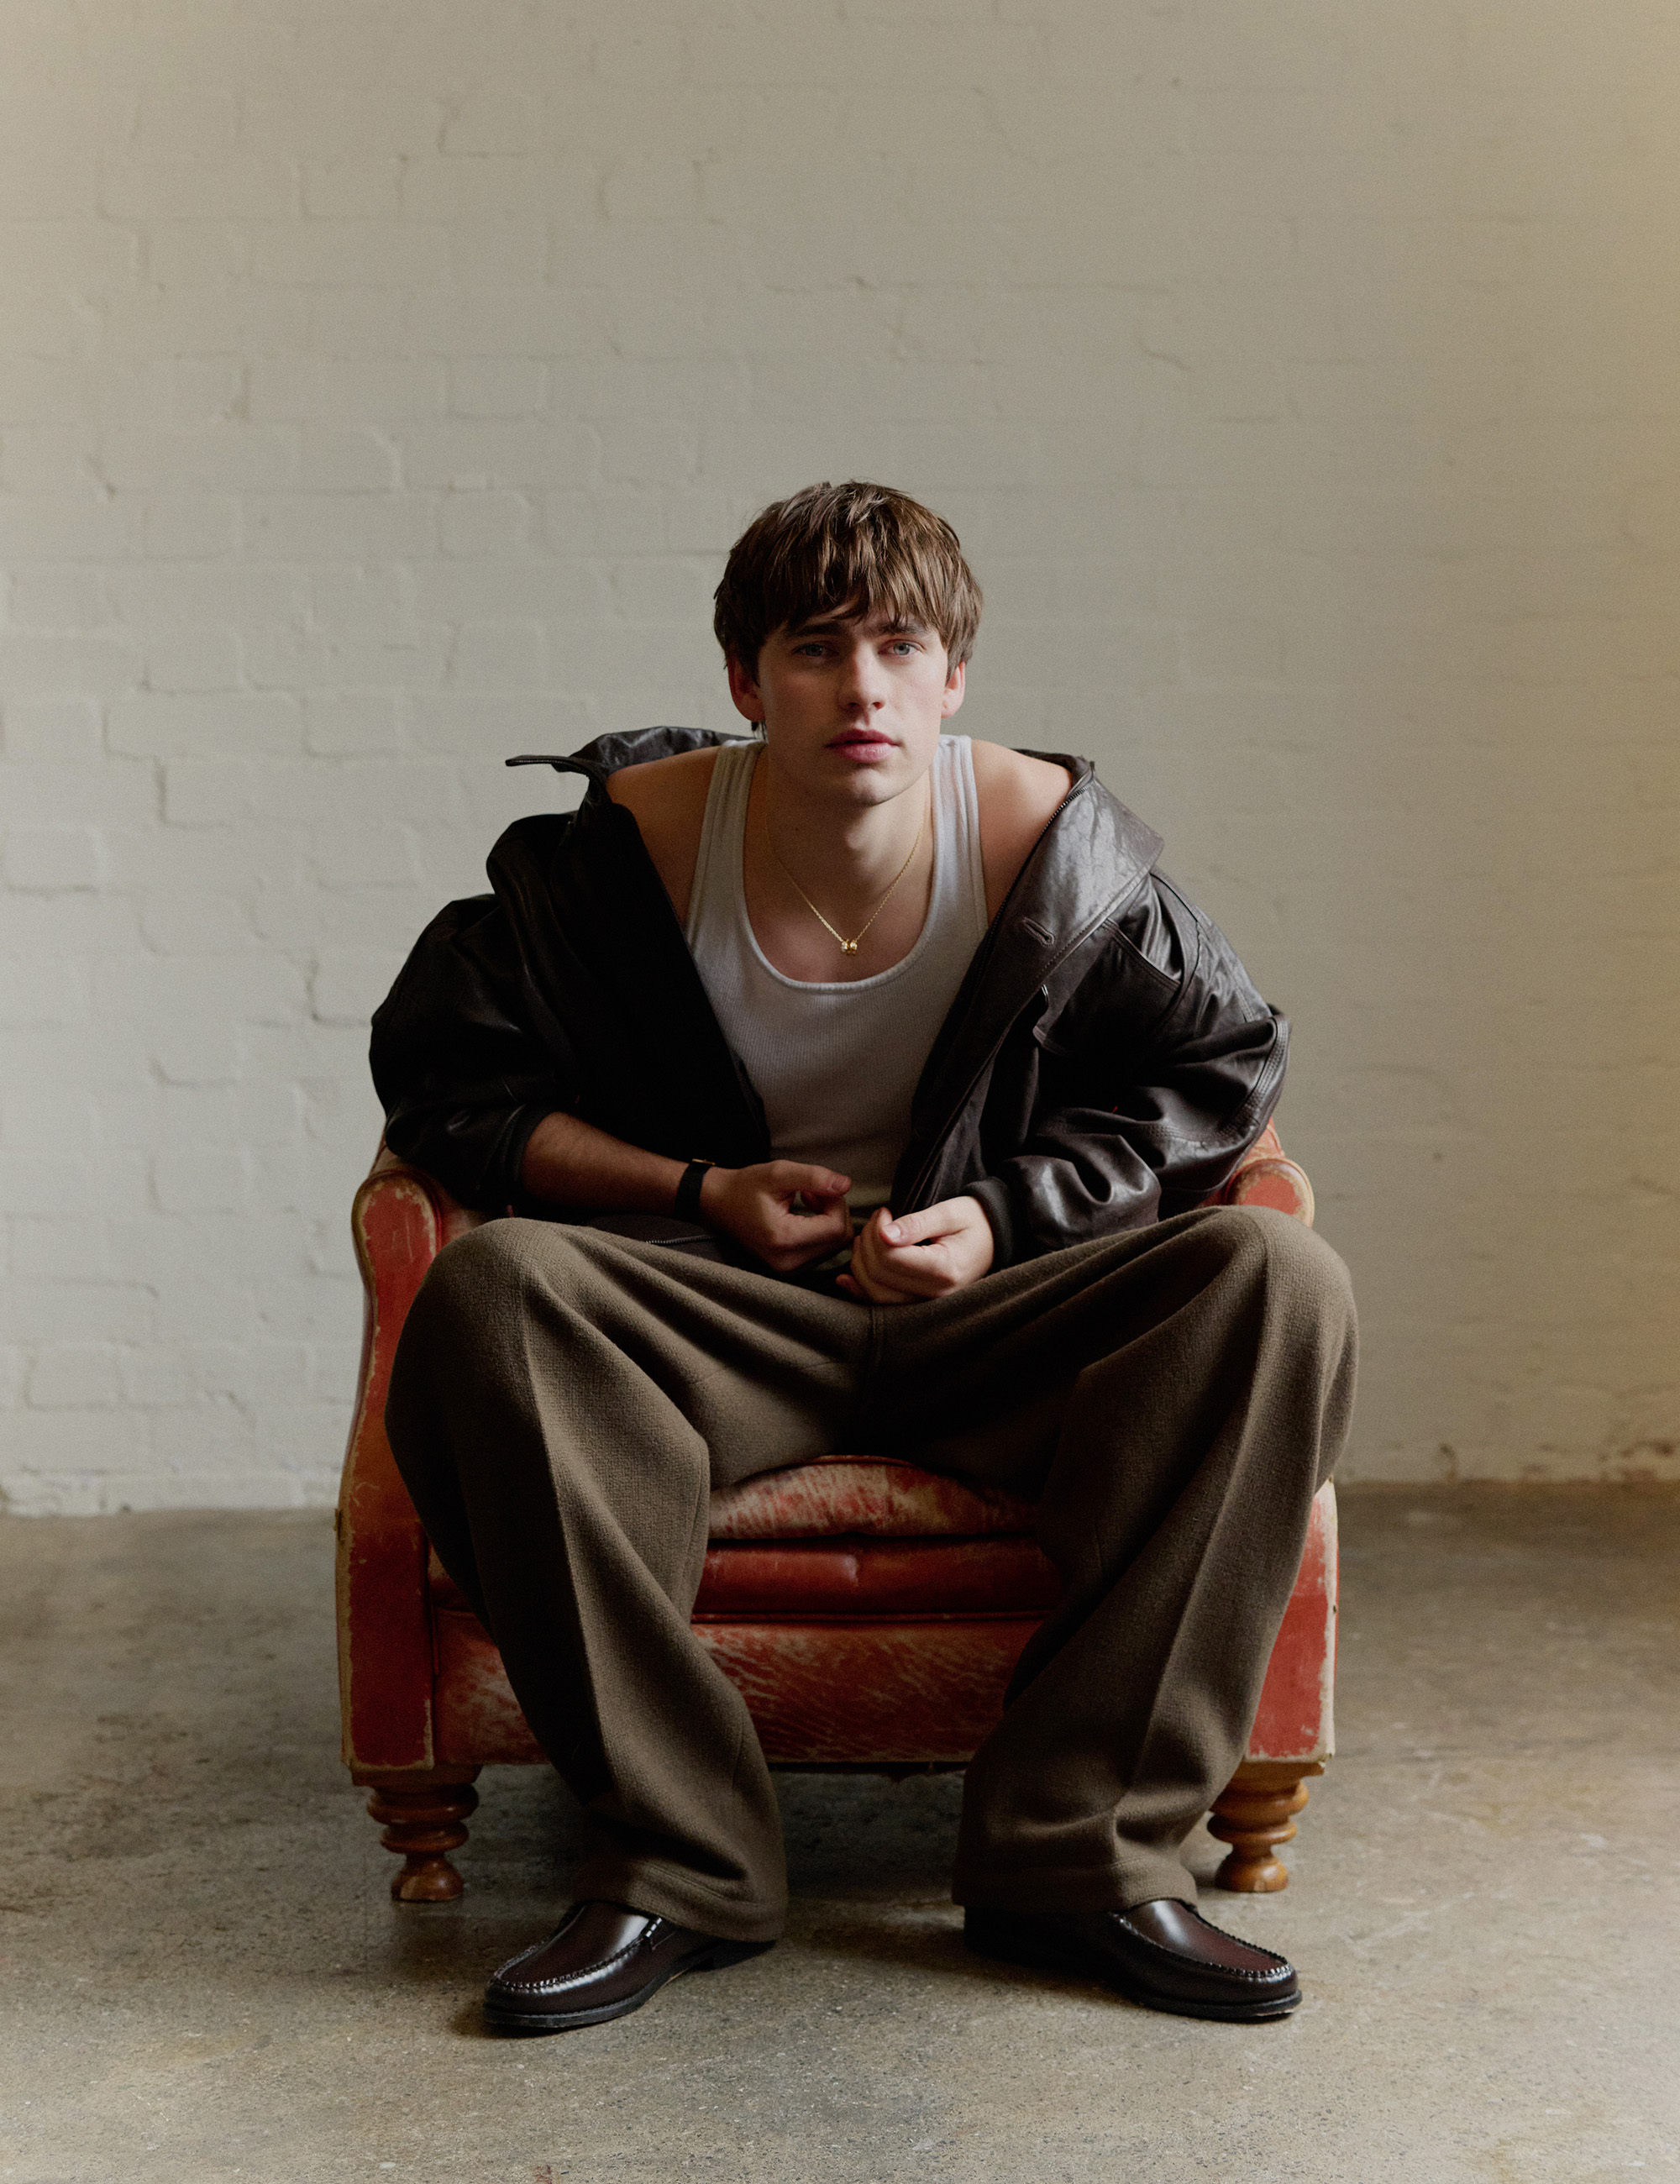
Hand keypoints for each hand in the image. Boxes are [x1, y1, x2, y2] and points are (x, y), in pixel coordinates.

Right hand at [699, 1161, 853, 1273]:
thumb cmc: (745, 1187)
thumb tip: (846, 1185)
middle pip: (839, 1239)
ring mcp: (789, 1270)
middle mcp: (788, 1262)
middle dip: (834, 1210)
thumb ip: (814, 1177)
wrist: (719, 1204)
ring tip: (806, 1201)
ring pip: (835, 1245)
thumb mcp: (778, 1172)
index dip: (836, 1203)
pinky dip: (822, 1230)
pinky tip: (804, 1215)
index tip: (815, 1187)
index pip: (836, 1228)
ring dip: (829, 1219)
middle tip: (811, 1192)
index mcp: (784, 1240)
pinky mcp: (791, 1269)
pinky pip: (824, 1250)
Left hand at [837, 1195, 994, 1304]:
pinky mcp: (919, 1306)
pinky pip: (883, 1306)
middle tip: (876, 1221)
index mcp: (945, 1270)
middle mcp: (936, 1295)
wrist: (993, 1240)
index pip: (892, 1258)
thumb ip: (917, 1224)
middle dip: (867, 1244)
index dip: (877, 1232)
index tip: (885, 1212)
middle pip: (879, 1276)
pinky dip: (861, 1291)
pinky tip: (846, 1278)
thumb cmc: (975, 1222)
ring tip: (868, 1239)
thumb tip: (885, 1234)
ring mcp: (927, 1305)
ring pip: (876, 1294)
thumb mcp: (950, 1213)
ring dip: (861, 1264)